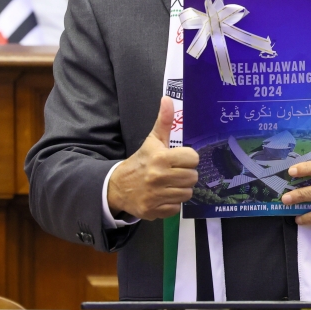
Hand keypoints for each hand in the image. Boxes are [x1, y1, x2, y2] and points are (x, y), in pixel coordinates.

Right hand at [107, 97, 197, 220]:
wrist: (117, 185)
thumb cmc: (141, 161)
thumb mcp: (152, 141)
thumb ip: (163, 121)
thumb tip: (168, 98)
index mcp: (160, 158)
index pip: (193, 159)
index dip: (188, 159)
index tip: (180, 159)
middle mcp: (159, 177)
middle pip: (193, 177)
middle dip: (186, 175)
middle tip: (175, 173)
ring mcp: (156, 195)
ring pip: (187, 193)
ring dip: (181, 189)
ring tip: (171, 184)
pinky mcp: (153, 210)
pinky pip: (176, 208)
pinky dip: (172, 203)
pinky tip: (164, 196)